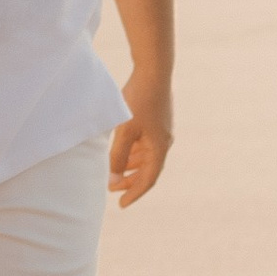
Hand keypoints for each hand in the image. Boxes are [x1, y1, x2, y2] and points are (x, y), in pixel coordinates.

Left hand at [109, 80, 172, 206]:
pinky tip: (122, 151)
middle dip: (130, 181)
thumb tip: (114, 179)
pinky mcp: (157, 120)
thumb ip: (119, 156)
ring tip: (114, 173)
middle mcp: (164, 141)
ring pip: (146, 156)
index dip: (134, 193)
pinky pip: (146, 144)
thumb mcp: (125, 131)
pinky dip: (134, 152)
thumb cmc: (139, 101)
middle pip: (148, 169)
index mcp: (160, 147)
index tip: (121, 204)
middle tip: (112, 190)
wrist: (153, 71)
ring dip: (131, 166)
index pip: (148, 179)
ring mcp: (162, 131)